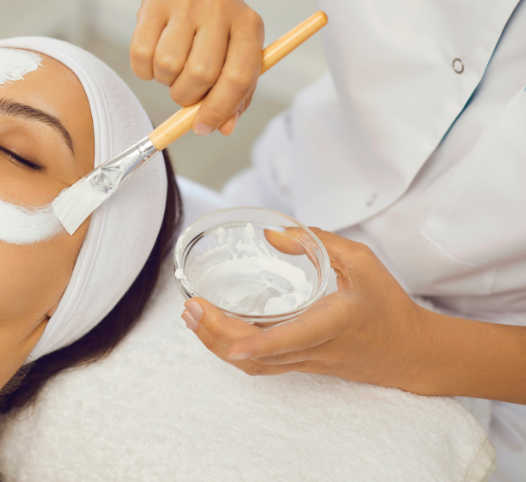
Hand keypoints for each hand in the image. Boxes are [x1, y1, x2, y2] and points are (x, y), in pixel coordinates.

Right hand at [132, 0, 263, 135]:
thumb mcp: (234, 52)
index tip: (202, 127)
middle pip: (200, 74)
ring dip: (165, 80)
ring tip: (171, 67)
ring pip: (167, 66)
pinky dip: (144, 69)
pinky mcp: (153, 4)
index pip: (238, 78)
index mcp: (249, 25)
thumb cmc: (214, 26)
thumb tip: (223, 127)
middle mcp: (220, 8)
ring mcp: (185, 2)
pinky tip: (153, 56)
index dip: (219, 110)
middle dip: (187, 96)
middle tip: (183, 92)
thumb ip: (235, 93)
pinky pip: (141, 55)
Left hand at [180, 228, 430, 391]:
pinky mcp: (300, 366)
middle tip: (190, 309)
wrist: (409, 352)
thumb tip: (272, 234)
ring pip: (255, 365)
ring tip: (192, 318)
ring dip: (218, 345)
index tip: (232, 342)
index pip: (294, 338)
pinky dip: (231, 352)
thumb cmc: (387, 304)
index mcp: (335, 322)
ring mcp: (305, 361)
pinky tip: (213, 331)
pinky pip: (260, 366)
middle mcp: (316, 347)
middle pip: (259, 354)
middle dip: (218, 336)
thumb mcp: (363, 260)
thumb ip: (317, 243)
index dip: (260, 344)